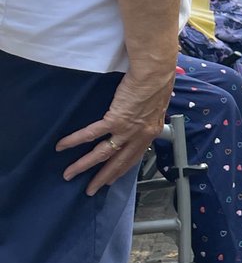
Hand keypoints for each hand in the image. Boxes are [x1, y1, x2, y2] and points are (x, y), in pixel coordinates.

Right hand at [56, 68, 175, 194]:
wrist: (155, 73)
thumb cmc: (158, 83)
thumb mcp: (157, 105)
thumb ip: (148, 115)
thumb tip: (142, 115)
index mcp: (150, 132)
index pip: (134, 157)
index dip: (122, 169)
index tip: (113, 179)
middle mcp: (139, 136)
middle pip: (118, 162)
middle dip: (103, 178)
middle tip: (91, 189)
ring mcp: (126, 130)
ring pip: (102, 154)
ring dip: (84, 165)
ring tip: (69, 174)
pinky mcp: (114, 119)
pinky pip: (91, 133)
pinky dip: (75, 140)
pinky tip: (62, 146)